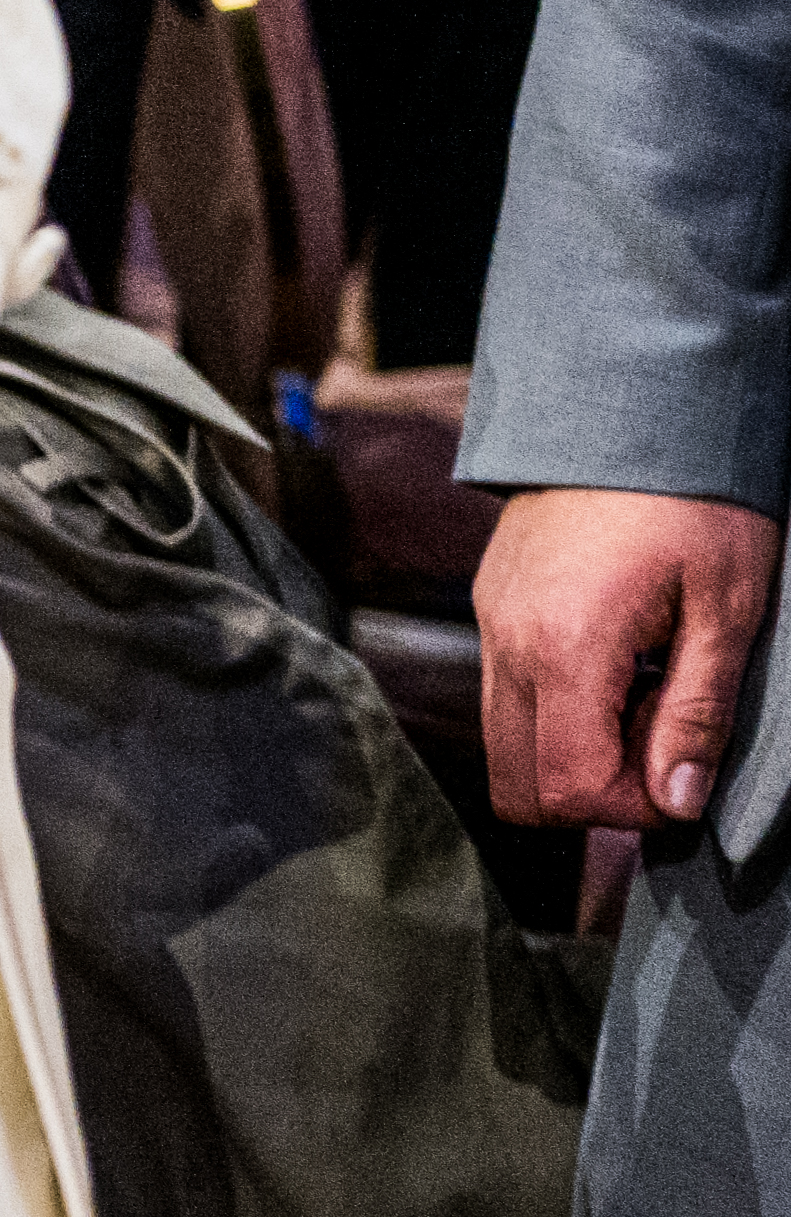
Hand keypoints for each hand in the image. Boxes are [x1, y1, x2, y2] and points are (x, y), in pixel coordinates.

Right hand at [477, 485, 782, 829]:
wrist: (627, 408)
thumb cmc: (691, 500)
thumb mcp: (726, 608)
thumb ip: (697, 712)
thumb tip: (677, 800)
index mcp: (564, 648)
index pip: (569, 786)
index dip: (632, 809)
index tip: (683, 778)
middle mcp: (507, 644)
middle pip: (519, 786)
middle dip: (592, 794)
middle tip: (658, 750)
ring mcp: (490, 625)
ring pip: (504, 744)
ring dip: (572, 753)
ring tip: (640, 703)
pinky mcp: (490, 608)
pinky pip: (503, 696)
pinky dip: (555, 712)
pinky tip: (614, 669)